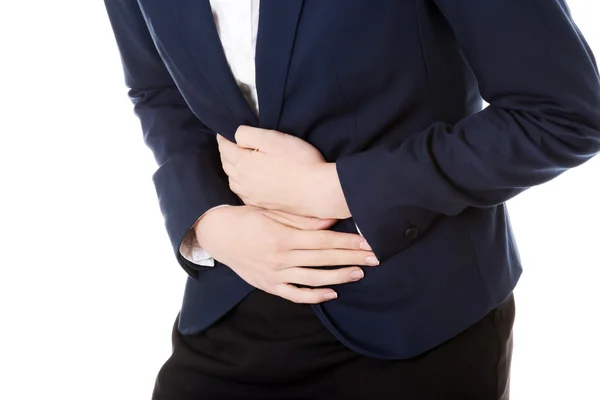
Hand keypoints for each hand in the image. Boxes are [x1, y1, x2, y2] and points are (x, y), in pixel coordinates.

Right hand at [194, 205, 377, 303]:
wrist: (217, 234)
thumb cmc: (246, 218)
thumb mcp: (272, 212)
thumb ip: (302, 219)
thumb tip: (331, 221)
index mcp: (283, 237)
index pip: (324, 241)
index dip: (348, 242)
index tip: (367, 242)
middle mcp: (281, 258)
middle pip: (324, 259)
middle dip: (351, 257)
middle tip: (375, 257)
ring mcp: (275, 274)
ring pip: (313, 279)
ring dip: (339, 276)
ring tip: (359, 273)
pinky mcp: (269, 285)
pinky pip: (294, 294)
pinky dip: (314, 296)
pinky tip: (332, 293)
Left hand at [217, 126, 350, 218]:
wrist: (317, 192)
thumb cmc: (298, 162)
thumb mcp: (272, 138)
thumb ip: (248, 134)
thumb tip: (235, 136)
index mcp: (243, 163)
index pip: (225, 148)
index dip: (223, 137)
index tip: (223, 132)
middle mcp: (243, 181)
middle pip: (226, 164)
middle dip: (226, 153)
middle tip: (229, 144)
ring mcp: (252, 195)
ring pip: (233, 180)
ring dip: (232, 169)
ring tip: (237, 161)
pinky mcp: (263, 204)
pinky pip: (243, 193)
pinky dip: (240, 184)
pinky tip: (248, 181)